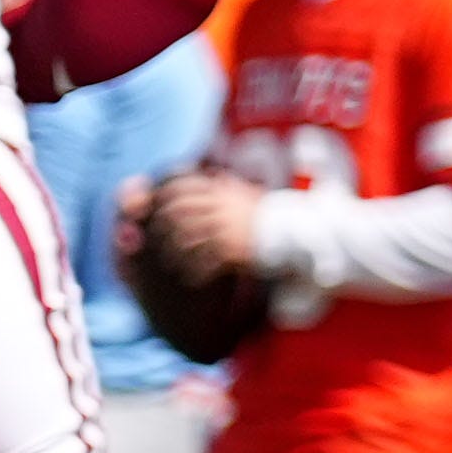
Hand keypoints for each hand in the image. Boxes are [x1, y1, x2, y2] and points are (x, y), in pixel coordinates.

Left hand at [138, 171, 266, 273]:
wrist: (294, 233)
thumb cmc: (268, 214)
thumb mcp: (248, 194)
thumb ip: (228, 185)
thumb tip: (213, 174)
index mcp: (223, 194)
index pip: (185, 188)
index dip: (166, 196)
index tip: (157, 206)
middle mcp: (221, 209)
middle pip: (179, 212)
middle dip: (165, 223)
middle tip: (157, 236)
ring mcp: (225, 230)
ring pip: (187, 238)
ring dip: (176, 251)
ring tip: (172, 262)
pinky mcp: (231, 251)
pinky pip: (204, 262)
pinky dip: (195, 272)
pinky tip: (191, 278)